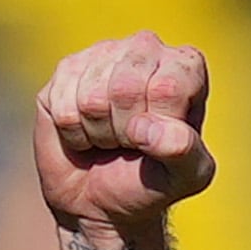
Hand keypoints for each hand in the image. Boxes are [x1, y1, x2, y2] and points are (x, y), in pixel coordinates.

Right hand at [34, 32, 214, 249]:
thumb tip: (147, 127)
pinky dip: (74, 134)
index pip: (169, 88)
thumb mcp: (187, 176)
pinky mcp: (66, 69)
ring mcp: (103, 54)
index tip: (159, 140)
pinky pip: (64, 107)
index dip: (159, 127)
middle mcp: (146, 48)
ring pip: (91, 99)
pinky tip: (85, 131)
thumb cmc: (151, 182)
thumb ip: (185, 151)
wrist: (101, 200)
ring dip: (99, 133)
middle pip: (126, 88)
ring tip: (110, 138)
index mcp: (186, 68)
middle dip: (124, 131)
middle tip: (130, 142)